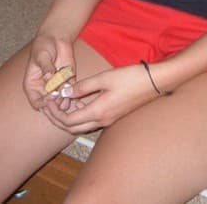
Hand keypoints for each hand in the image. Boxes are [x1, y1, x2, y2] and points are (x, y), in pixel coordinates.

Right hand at [23, 34, 75, 110]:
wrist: (56, 39)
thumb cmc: (44, 46)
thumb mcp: (42, 56)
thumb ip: (46, 67)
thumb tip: (49, 78)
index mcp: (32, 86)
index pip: (36, 102)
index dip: (43, 103)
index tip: (51, 96)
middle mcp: (44, 89)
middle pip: (49, 106)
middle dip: (57, 104)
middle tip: (64, 96)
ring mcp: (56, 87)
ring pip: (61, 103)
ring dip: (66, 101)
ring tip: (71, 93)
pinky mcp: (67, 83)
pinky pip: (71, 95)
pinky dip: (75, 99)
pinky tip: (79, 98)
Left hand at [40, 64, 160, 134]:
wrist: (156, 81)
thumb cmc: (132, 77)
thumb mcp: (105, 77)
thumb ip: (83, 86)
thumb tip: (65, 92)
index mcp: (98, 111)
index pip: (68, 121)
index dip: (55, 113)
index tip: (49, 101)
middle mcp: (102, 120)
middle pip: (72, 128)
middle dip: (58, 119)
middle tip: (50, 106)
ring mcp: (110, 120)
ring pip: (83, 126)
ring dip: (70, 118)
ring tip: (64, 103)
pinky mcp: (115, 116)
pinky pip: (92, 120)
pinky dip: (82, 115)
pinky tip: (82, 101)